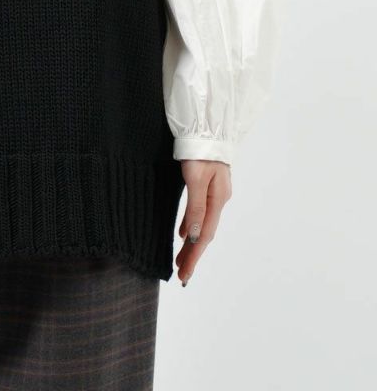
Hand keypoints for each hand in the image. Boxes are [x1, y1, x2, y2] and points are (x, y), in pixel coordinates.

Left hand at [175, 159, 231, 285]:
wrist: (206, 125)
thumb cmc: (200, 149)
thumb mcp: (195, 177)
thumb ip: (195, 207)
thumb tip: (194, 237)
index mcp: (218, 199)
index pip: (204, 236)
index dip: (194, 256)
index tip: (184, 275)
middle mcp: (219, 198)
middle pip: (205, 233)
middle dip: (193, 255)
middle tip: (182, 275)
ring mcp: (215, 192)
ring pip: (202, 224)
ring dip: (192, 243)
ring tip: (181, 260)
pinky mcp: (208, 184)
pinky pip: (200, 212)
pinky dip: (192, 226)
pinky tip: (185, 234)